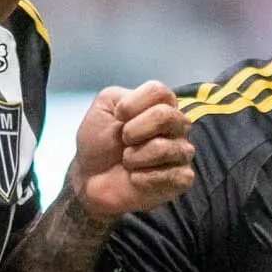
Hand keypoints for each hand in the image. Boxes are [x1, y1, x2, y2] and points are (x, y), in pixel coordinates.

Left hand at [68, 82, 194, 220]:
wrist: (89, 178)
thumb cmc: (99, 141)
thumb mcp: (102, 108)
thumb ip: (121, 96)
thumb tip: (143, 112)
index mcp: (160, 105)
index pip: (159, 92)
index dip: (132, 105)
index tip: (118, 117)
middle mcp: (176, 126)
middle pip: (166, 116)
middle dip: (133, 131)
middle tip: (123, 141)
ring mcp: (181, 152)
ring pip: (163, 148)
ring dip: (135, 157)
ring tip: (128, 162)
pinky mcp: (182, 179)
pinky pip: (173, 175)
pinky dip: (144, 179)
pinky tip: (136, 179)